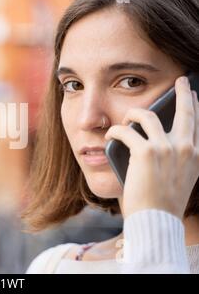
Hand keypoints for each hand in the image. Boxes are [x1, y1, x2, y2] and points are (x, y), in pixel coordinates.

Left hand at [104, 76, 198, 218]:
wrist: (156, 219)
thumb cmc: (162, 201)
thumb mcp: (180, 178)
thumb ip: (177, 158)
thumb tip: (162, 138)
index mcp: (197, 156)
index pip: (197, 123)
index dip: (195, 105)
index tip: (193, 94)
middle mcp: (186, 148)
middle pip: (187, 110)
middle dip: (184, 91)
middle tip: (181, 80)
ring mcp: (167, 148)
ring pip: (147, 116)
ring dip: (132, 114)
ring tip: (125, 120)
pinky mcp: (145, 152)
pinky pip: (125, 130)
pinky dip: (115, 131)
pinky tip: (110, 135)